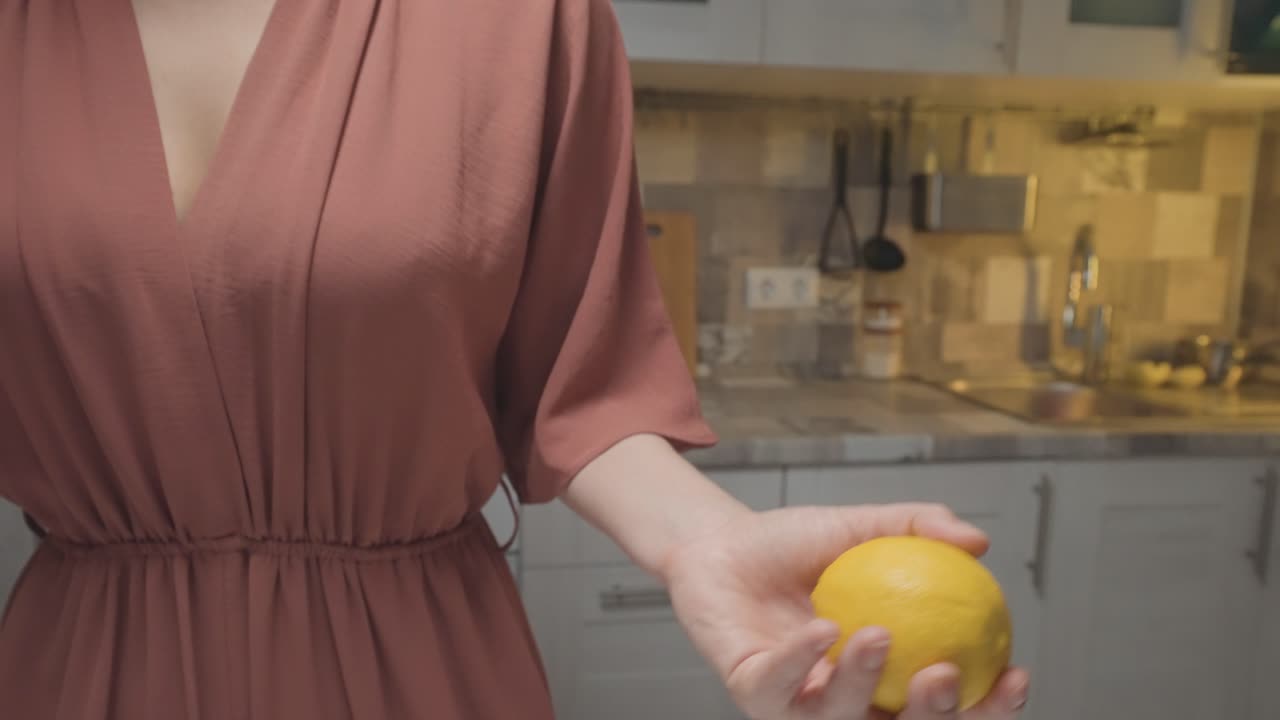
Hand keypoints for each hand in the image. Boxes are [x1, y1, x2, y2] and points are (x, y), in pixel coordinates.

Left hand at [661, 503, 1029, 719]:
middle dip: (933, 719)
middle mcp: (848, 702)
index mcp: (888, 676)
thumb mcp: (865, 528)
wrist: (723, 540)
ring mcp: (798, 704)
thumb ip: (919, 528)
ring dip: (863, 683)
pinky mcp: (751, 693)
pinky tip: (823, 630)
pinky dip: (804, 661)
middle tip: (945, 674)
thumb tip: (978, 540)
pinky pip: (781, 690)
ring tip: (877, 634)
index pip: (950, 706)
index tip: (1016, 672)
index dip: (991, 706)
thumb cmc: (797, 544)